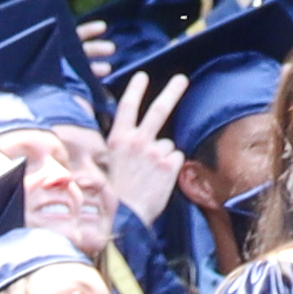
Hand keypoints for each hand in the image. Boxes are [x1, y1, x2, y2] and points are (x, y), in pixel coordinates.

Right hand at [101, 70, 184, 227]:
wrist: (125, 217)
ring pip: (168, 144)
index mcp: (117, 140)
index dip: (135, 90)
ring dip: (164, 156)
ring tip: (151, 175)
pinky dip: (172, 167)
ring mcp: (155, 151)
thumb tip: (138, 136)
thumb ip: (124, 147)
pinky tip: (160, 179)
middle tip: (183, 79)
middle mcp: (136, 141)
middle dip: (172, 92)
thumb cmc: (116, 195)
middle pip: (158, 110)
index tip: (143, 76)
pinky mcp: (170, 164)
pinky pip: (177, 158)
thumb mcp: (110, 164)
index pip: (127, 107)